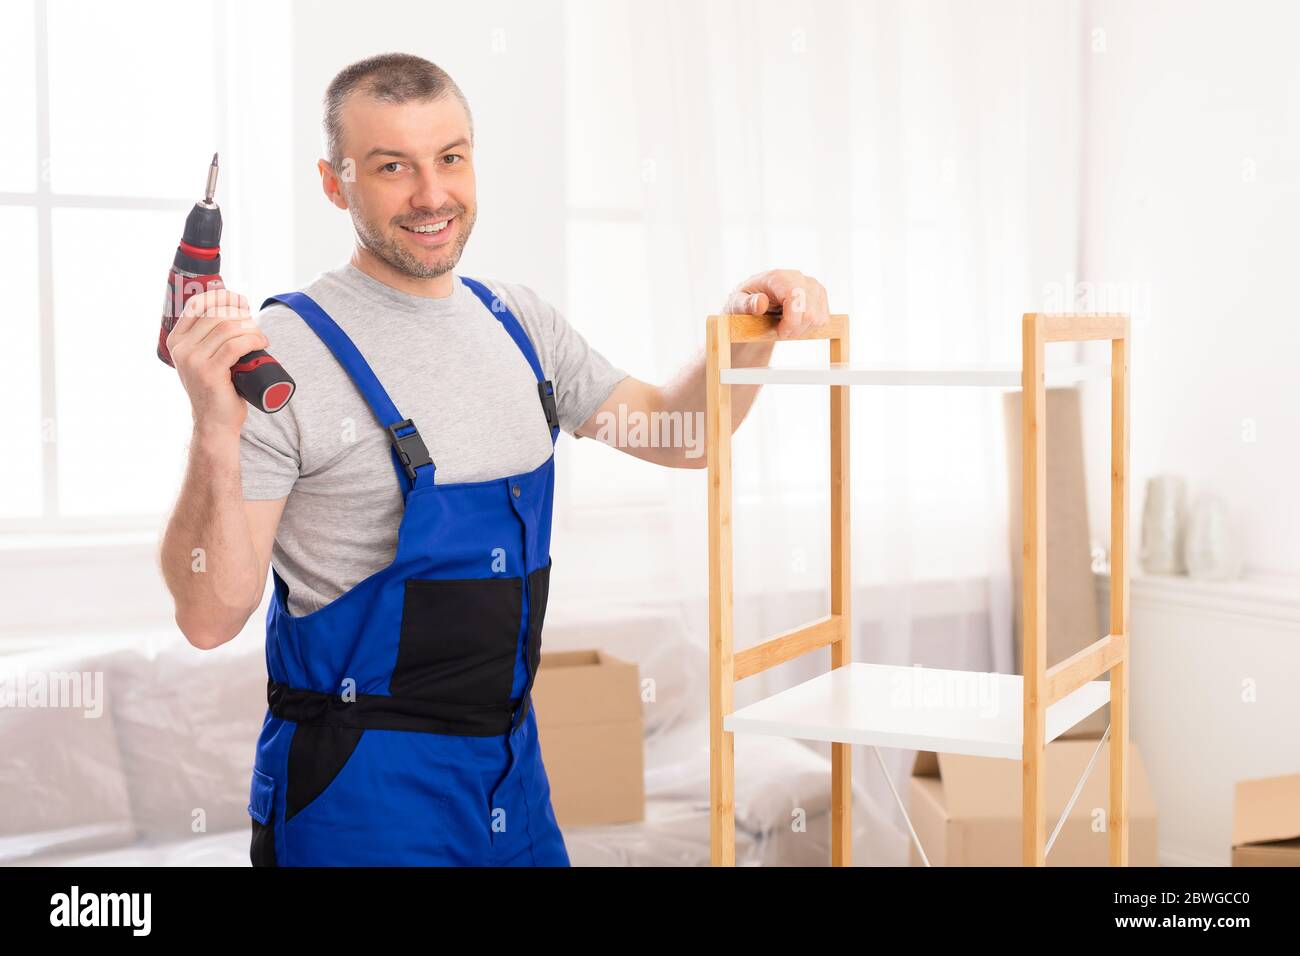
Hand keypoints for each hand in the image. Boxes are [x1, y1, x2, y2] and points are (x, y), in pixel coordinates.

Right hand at [166, 289, 268, 435]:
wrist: (214, 423)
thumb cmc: (217, 389)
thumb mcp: (204, 359)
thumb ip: (207, 339)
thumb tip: (234, 309)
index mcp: (176, 340)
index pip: (196, 304)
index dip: (221, 296)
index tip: (241, 301)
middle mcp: (181, 348)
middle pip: (217, 315)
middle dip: (242, 315)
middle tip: (256, 328)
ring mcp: (193, 360)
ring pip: (228, 328)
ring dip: (252, 329)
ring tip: (261, 339)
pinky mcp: (209, 372)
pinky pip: (235, 345)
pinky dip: (253, 340)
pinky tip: (262, 343)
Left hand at [722, 269, 829, 339]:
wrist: (754, 302)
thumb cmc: (743, 303)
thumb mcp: (735, 304)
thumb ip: (745, 304)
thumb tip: (760, 302)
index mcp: (776, 277)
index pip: (796, 296)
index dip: (791, 321)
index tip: (780, 333)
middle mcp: (797, 277)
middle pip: (809, 311)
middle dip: (794, 329)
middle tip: (779, 332)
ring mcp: (811, 285)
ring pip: (818, 317)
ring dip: (801, 330)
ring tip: (785, 327)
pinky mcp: (819, 295)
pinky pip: (823, 319)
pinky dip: (809, 328)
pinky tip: (795, 323)